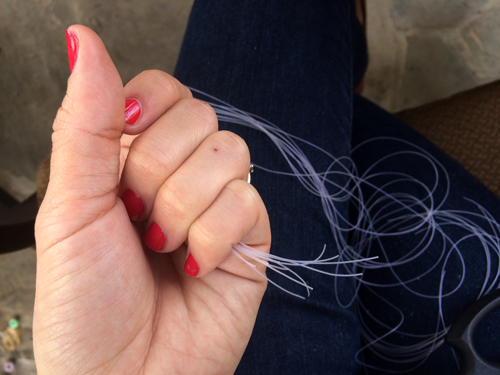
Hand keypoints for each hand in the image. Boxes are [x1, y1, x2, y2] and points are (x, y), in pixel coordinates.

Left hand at [34, 25, 270, 374]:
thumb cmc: (86, 302)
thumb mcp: (70, 206)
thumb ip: (85, 123)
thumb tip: (83, 37)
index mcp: (135, 160)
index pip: (164, 90)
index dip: (150, 106)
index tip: (126, 135)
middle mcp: (180, 176)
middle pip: (200, 116)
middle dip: (159, 169)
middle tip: (135, 216)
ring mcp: (218, 205)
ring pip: (230, 153)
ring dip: (184, 205)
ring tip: (162, 246)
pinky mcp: (249, 237)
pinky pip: (249, 202)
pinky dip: (214, 235)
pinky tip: (194, 264)